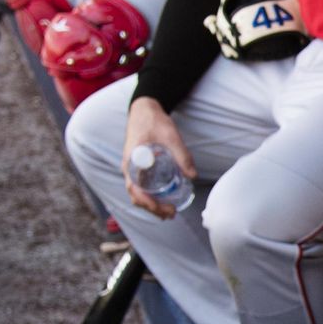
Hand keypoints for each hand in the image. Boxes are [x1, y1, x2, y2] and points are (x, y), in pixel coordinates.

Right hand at [121, 96, 195, 218]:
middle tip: (171, 214)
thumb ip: (182, 155)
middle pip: (136, 196)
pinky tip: (164, 200)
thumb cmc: (154, 121)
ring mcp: (133, 169)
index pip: (134, 189)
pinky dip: (151, 197)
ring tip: (169, 213)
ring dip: (151, 205)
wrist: (144, 110)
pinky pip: (141, 186)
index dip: (147, 203)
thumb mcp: (171, 136)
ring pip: (138, 193)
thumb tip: (193, 176)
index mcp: (132, 161)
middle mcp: (129, 168)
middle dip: (152, 208)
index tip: (163, 209)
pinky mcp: (139, 168)